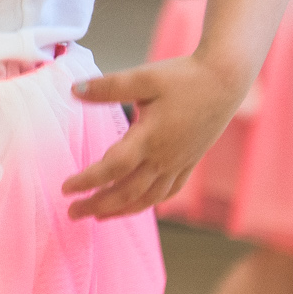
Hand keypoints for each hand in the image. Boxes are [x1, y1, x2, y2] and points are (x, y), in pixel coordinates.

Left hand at [64, 52, 245, 218]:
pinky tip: (136, 205)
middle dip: (98, 205)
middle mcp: (165, 157)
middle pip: (127, 192)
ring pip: (148, 198)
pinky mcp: (190, 162)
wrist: (226, 80)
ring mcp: (179, 163)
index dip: (88, 181)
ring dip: (121, 210)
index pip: (113, 168)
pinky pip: (167, 192)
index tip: (65, 189)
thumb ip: (107, 87)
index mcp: (150, 138)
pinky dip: (148, 203)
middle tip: (73, 213)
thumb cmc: (185, 77)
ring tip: (98, 216)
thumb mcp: (143, 78)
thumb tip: (74, 91)